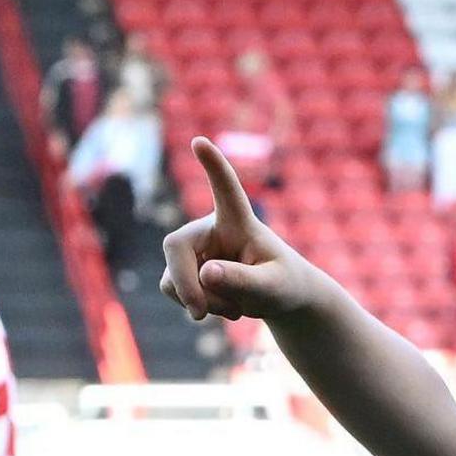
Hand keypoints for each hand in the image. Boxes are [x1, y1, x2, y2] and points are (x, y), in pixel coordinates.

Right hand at [163, 138, 330, 322]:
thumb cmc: (283, 284)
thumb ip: (244, 281)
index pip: (225, 190)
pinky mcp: (186, 269)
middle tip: (200, 313)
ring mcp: (195, 249)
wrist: (277, 297)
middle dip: (184, 283)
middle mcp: (210, 228)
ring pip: (172, 276)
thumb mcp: (272, 288)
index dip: (213, 167)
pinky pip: (174, 291)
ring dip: (199, 302)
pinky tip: (220, 309)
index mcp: (238, 220)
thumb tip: (207, 274)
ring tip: (233, 309)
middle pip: (175, 247)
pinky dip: (195, 307)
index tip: (200, 141)